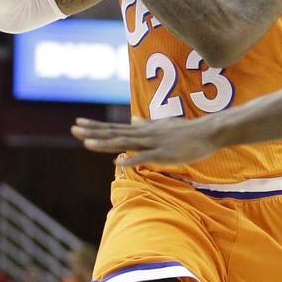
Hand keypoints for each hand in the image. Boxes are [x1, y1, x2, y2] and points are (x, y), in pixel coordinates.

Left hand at [71, 116, 222, 167]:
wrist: (208, 132)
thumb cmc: (186, 131)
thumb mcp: (163, 125)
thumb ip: (146, 124)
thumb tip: (133, 119)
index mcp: (142, 130)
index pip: (114, 127)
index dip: (95, 126)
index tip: (78, 123)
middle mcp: (144, 134)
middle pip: (114, 133)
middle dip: (93, 132)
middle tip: (73, 128)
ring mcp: (153, 143)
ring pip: (125, 143)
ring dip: (105, 144)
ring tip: (86, 144)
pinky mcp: (164, 153)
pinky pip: (145, 157)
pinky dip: (131, 159)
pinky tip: (118, 162)